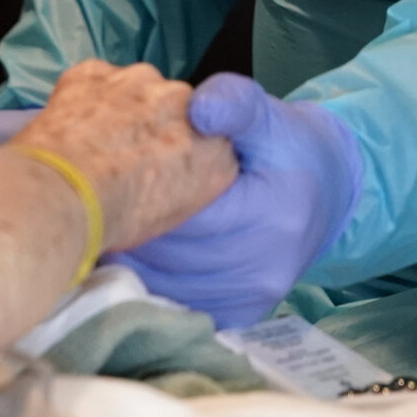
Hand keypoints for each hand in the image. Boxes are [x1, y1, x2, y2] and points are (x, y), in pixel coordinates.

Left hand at [17, 60, 237, 251]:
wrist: (62, 195)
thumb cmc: (118, 216)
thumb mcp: (174, 213)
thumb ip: (189, 178)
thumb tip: (171, 168)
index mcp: (212, 144)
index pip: (211, 137)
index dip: (185, 148)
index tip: (164, 162)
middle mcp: (183, 102)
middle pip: (176, 105)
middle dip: (157, 122)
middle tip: (126, 155)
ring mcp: (138, 79)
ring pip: (137, 87)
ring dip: (123, 106)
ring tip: (95, 143)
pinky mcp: (96, 70)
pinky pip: (97, 79)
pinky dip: (87, 97)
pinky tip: (73, 126)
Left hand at [107, 73, 362, 327]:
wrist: (326, 191)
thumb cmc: (285, 148)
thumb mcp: (267, 115)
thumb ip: (235, 102)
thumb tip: (200, 106)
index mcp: (273, 214)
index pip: (189, 215)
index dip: (144, 196)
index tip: (109, 176)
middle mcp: (265, 267)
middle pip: (170, 258)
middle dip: (128, 230)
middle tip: (89, 204)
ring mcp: (253, 298)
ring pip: (165, 286)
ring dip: (129, 260)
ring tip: (103, 225)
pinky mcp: (239, 314)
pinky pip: (177, 303)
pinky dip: (150, 279)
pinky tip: (132, 250)